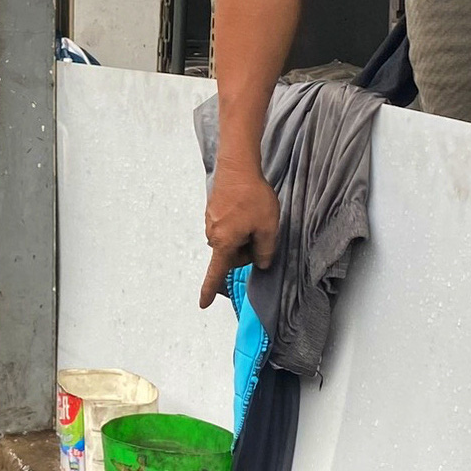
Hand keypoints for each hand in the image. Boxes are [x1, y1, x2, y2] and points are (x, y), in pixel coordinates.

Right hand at [200, 162, 280, 308]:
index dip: (209, 290)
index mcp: (224, 243)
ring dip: (244, 235)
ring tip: (255, 215)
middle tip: (262, 230)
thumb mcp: (268, 227)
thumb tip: (261, 262)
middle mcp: (213, 235)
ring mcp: (211, 222)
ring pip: (231, 240)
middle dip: (247, 249)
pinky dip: (239, 223)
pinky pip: (227, 226)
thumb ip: (265, 251)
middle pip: (231, 255)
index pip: (216, 273)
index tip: (203, 304)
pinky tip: (247, 208)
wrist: (237, 166)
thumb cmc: (252, 197)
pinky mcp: (213, 211)